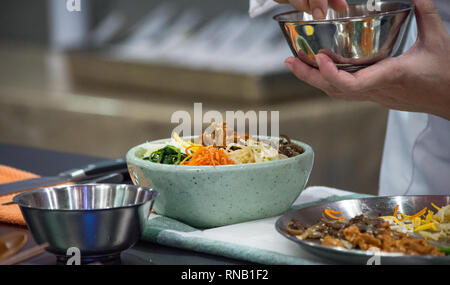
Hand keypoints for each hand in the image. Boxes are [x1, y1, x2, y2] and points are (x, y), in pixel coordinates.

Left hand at [283, 0, 449, 119]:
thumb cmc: (447, 74)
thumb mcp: (439, 39)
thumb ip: (426, 12)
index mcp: (390, 76)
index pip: (352, 85)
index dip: (331, 74)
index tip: (320, 57)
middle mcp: (378, 89)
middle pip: (334, 90)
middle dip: (309, 77)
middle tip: (289, 62)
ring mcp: (376, 96)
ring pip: (337, 93)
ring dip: (315, 80)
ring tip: (297, 65)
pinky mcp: (376, 97)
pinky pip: (346, 93)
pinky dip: (329, 82)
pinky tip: (321, 71)